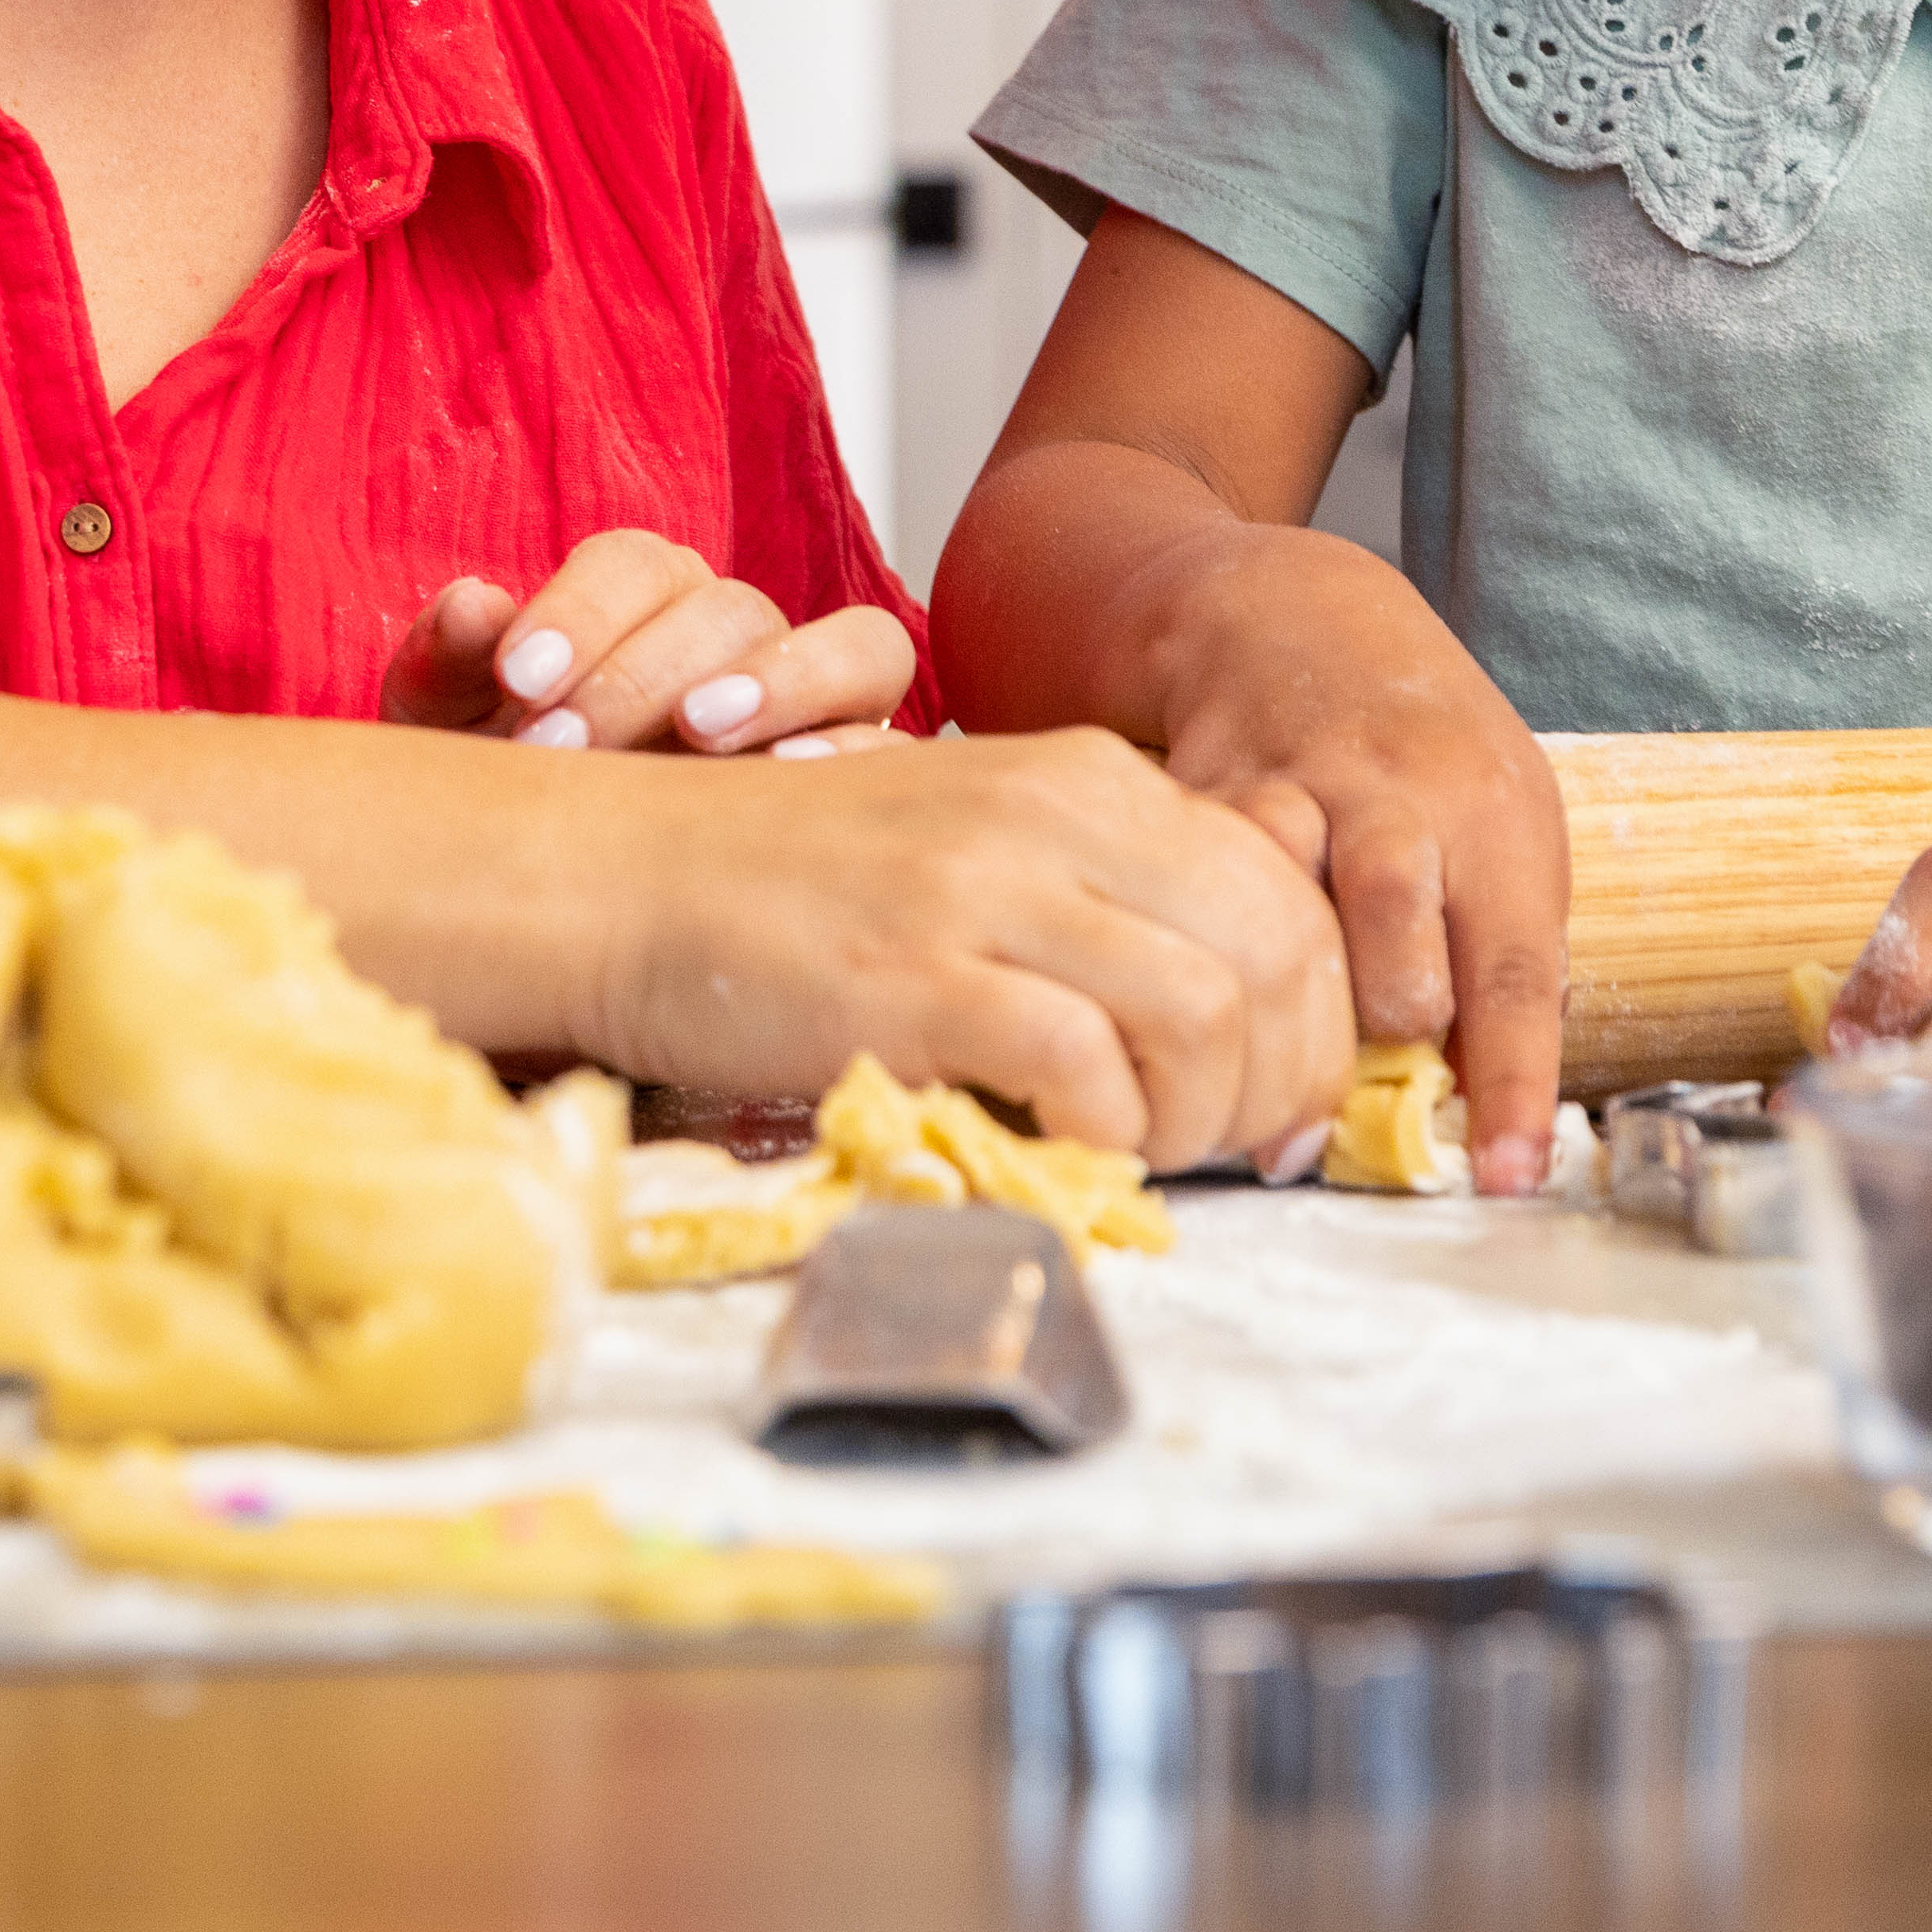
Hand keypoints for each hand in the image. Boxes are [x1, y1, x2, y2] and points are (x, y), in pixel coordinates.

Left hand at [378, 532, 914, 757]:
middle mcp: (742, 642)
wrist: (550, 919)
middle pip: (734, 609)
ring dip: (783, 678)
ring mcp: (819, 709)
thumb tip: (471, 604)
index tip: (519, 676)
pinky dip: (857, 749)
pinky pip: (898, 749)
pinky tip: (794, 777)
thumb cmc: (508, 807)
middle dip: (647, 670)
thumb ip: (449, 668)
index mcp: (646, 606)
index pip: (637, 567)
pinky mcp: (867, 783)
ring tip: (700, 730)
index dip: (583, 607)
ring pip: (854, 649)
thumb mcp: (451, 742)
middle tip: (566, 743)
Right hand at [579, 724, 1355, 1173]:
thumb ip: (1096, 901)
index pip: (1290, 894)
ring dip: (1200, 1119)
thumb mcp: (975, 848)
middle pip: (1280, 954)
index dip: (1316, 1018)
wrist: (615, 877)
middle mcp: (1055, 814)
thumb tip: (1226, 1021)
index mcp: (1085, 779)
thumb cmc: (789, 886)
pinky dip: (1102, 1134)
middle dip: (1284, 1080)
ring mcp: (983, 891)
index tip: (1275, 1099)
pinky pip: (1086, 1068)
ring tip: (1141, 1152)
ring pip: (1207, 1013)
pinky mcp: (914, 978)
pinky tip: (1056, 1146)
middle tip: (1228, 1149)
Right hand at [1133, 529, 1570, 1187]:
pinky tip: (1195, 954)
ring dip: (1286, 983)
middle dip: (1386, 1019)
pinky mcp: (1199, 791)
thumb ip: (1492, 950)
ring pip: (1285, 908)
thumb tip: (1480, 1108)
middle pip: (1395, 941)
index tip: (1507, 1177)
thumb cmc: (1423, 751)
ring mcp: (1292, 789)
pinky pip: (1194, 885)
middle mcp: (1401, 799)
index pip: (1515, 975)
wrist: (1298, 619)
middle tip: (1370, 1055)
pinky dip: (1196, 937)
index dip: (1512, 1087)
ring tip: (1283, 1012)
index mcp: (1494, 822)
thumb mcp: (1498, 826)